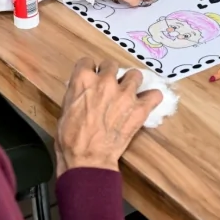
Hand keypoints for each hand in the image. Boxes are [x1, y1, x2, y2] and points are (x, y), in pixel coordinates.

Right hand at [55, 58, 161, 176]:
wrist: (87, 158)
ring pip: (135, 75)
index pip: (88, 61)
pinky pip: (154, 95)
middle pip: (111, 64)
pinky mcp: (139, 108)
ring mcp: (125, 93)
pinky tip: (146, 103)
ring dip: (131, 83)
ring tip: (128, 94)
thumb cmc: (70, 137)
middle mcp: (105, 81)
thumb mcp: (66, 108)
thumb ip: (77, 92)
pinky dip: (151, 98)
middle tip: (108, 87)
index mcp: (83, 79)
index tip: (92, 78)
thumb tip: (84, 90)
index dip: (90, 71)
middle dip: (109, 74)